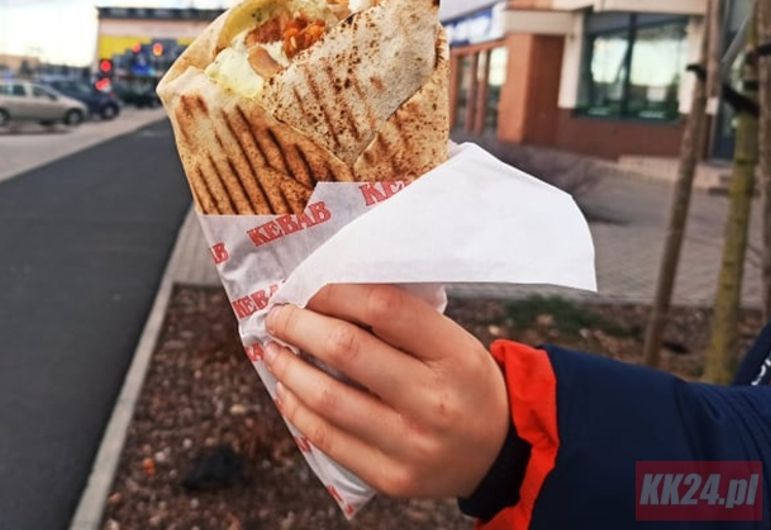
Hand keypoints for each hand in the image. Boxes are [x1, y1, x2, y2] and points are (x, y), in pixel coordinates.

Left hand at [264, 284, 508, 498]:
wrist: (499, 453)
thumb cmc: (462, 382)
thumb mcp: (451, 341)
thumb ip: (400, 321)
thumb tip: (324, 299)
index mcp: (453, 355)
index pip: (383, 308)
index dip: (335, 294)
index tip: (310, 292)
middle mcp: (433, 401)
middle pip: (346, 350)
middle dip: (298, 327)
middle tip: (278, 317)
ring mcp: (411, 445)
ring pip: (327, 399)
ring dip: (288, 369)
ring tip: (272, 351)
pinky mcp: (391, 478)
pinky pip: (327, 440)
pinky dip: (297, 410)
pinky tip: (286, 392)